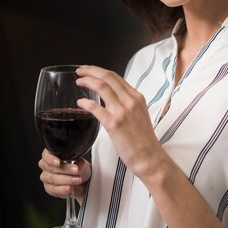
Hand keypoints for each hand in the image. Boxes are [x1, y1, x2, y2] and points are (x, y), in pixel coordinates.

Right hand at [38, 149, 91, 202]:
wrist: (82, 182)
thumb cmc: (79, 169)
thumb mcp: (82, 164)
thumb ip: (79, 164)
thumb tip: (79, 164)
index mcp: (52, 155)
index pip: (46, 155)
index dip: (51, 159)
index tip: (58, 162)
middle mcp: (47, 165)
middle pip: (50, 168)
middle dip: (64, 170)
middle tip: (75, 171)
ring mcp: (46, 177)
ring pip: (52, 179)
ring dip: (65, 180)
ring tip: (76, 180)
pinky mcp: (49, 188)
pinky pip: (53, 190)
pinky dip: (61, 189)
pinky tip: (69, 188)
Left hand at [75, 65, 163, 179]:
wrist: (149, 157)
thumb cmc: (143, 140)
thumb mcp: (139, 114)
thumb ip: (127, 104)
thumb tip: (112, 98)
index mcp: (137, 97)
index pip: (115, 76)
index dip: (99, 71)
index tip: (89, 70)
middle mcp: (131, 101)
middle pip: (107, 77)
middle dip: (90, 70)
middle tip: (80, 71)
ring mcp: (122, 111)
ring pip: (101, 87)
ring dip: (87, 81)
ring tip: (78, 82)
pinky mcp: (114, 124)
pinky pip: (95, 107)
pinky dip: (85, 102)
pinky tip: (80, 102)